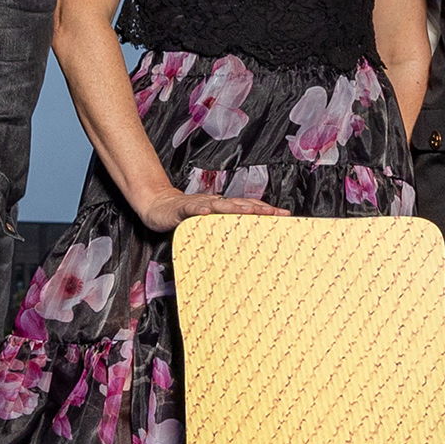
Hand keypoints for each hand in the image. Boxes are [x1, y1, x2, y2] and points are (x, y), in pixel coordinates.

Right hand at [128, 187, 283, 231]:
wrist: (158, 205)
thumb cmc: (185, 215)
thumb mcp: (209, 223)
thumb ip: (226, 228)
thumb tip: (247, 240)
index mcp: (223, 207)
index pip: (249, 208)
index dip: (267, 211)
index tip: (286, 216)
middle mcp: (214, 203)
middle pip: (240, 204)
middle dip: (259, 209)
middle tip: (277, 214)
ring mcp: (199, 204)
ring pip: (220, 204)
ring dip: (235, 207)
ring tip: (250, 212)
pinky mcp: (182, 208)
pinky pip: (192, 208)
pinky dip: (199, 209)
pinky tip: (207, 212)